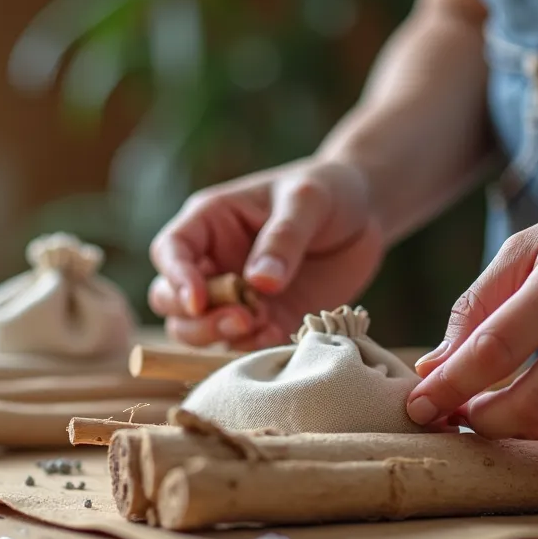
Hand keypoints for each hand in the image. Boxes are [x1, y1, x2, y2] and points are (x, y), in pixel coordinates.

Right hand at [148, 158, 384, 348]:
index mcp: (211, 222)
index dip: (176, 279)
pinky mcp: (265, 321)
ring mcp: (237, 296)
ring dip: (219, 337)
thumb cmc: (329, 190)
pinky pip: (242, 345)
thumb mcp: (308, 199)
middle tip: (240, 318)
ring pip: (197, 330)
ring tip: (261, 328)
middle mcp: (214, 262)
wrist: (366, 215)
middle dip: (195, 318)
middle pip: (171, 300)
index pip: (171, 251)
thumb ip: (284, 237)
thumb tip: (259, 282)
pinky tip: (278, 337)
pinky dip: (252, 348)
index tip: (198, 301)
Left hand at [407, 175, 537, 451]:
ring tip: (515, 411)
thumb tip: (433, 368)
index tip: (419, 407)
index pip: (494, 352)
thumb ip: (477, 306)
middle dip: (483, 420)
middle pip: (532, 402)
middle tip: (463, 415)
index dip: (449, 387)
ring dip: (534, 435)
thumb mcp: (528, 246)